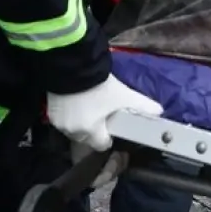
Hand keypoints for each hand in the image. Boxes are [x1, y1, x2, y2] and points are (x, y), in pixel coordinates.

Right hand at [47, 76, 163, 151]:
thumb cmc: (99, 85)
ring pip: (73, 128)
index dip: (108, 136)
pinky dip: (69, 112)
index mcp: (90, 131)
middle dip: (94, 128)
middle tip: (101, 111)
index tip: (112, 125)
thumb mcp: (124, 95)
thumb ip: (142, 106)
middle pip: (87, 137)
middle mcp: (72, 131)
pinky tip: (76, 100)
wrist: (73, 66)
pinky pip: (62, 118)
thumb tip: (160, 112)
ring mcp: (59, 122)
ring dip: (80, 121)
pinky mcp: (50, 110)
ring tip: (88, 104)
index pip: (101, 145)